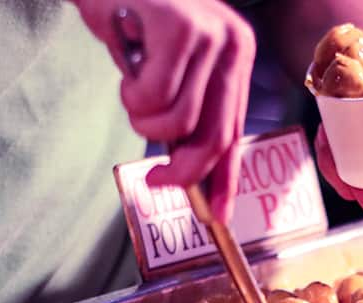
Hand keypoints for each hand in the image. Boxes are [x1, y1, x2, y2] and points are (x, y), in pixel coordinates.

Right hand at [74, 0, 255, 222]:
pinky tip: (126, 69)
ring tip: (132, 93)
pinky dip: (131, 94)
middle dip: (184, 171)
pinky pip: (154, 96)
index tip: (217, 217)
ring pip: (178, 121)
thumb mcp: (167, 73)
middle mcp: (233, 43)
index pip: (234, 131)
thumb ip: (185, 113)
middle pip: (215, 136)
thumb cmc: (132, 25)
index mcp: (236, 56)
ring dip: (143, 121)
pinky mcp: (179, 26)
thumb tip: (188, 174)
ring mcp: (209, 33)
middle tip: (156, 180)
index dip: (225, 180)